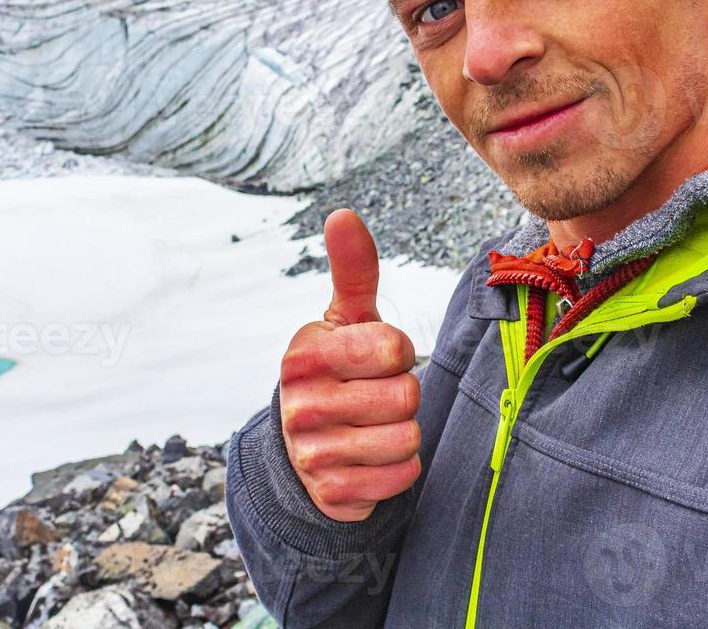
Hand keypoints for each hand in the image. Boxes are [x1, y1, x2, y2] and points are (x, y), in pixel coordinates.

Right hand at [279, 208, 421, 521]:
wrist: (304, 447)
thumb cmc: (338, 368)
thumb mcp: (345, 318)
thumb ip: (353, 269)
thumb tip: (343, 214)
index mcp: (303, 355)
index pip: (393, 347)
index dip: (398, 351)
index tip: (376, 357)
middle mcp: (299, 405)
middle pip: (405, 395)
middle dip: (403, 394)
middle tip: (375, 395)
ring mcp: (312, 453)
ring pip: (407, 438)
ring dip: (404, 432)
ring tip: (374, 424)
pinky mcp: (332, 494)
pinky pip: (402, 477)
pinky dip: (400, 469)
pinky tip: (372, 458)